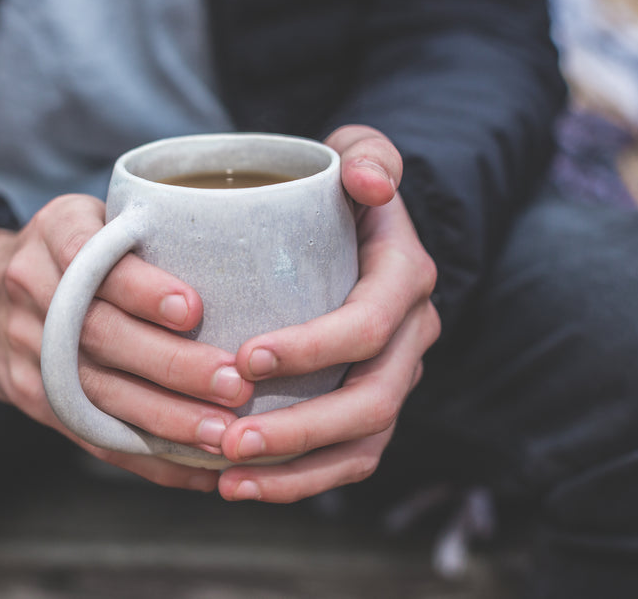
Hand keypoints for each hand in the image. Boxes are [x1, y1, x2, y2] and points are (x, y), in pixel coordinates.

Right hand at [0, 194, 254, 491]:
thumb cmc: (66, 250)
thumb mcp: (91, 217)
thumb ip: (143, 233)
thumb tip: (238, 262)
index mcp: (55, 234)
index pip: (95, 259)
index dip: (142, 289)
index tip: (192, 310)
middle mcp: (33, 290)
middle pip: (101, 334)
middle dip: (171, 365)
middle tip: (232, 384)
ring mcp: (28, 350)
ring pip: (98, 392)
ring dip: (165, 419)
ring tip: (222, 433)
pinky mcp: (35, 398)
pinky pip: (92, 434)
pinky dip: (146, 458)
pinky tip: (194, 470)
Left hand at [216, 125, 440, 502]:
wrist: (363, 229)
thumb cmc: (345, 191)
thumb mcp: (361, 152)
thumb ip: (368, 155)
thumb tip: (370, 183)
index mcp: (406, 279)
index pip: (369, 324)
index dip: (315, 348)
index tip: (246, 356)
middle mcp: (410, 337)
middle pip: (371, 401)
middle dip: (301, 428)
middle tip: (231, 439)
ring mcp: (394, 378)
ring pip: (362, 443)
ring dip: (296, 470)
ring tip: (227, 478)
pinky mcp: (372, 407)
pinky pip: (347, 459)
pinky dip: (298, 481)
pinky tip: (238, 486)